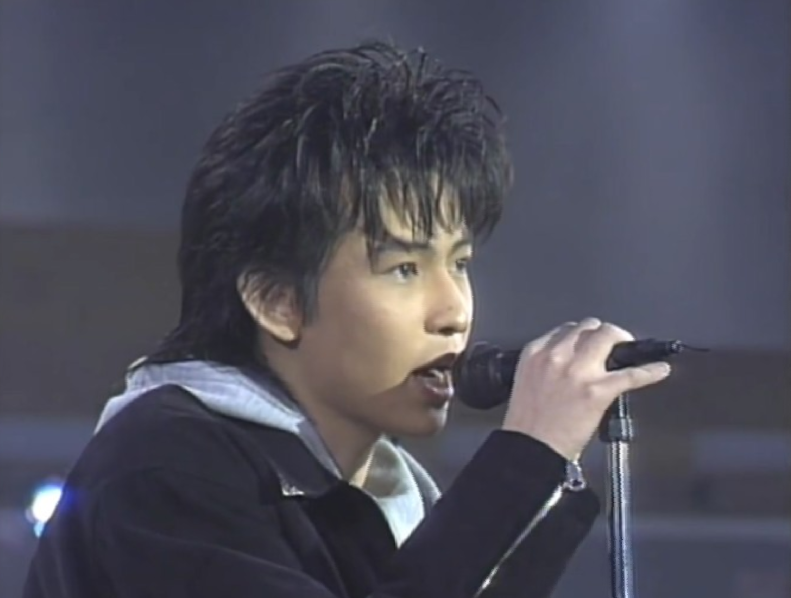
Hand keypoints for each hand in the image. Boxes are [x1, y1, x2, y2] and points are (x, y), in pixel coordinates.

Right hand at [500, 318, 670, 459]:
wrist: (531, 449)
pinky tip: (660, 369)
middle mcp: (557, 355)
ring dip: (621, 340)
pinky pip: (632, 374)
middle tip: (611, 341)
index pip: (565, 329)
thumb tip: (568, 362)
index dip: (579, 334)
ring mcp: (580, 371)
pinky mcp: (599, 390)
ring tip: (629, 348)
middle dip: (602, 333)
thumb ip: (545, 365)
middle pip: (588, 327)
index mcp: (535, 353)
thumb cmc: (526, 423)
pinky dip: (649, 371)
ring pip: (608, 336)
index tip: (587, 340)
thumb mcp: (527, 380)